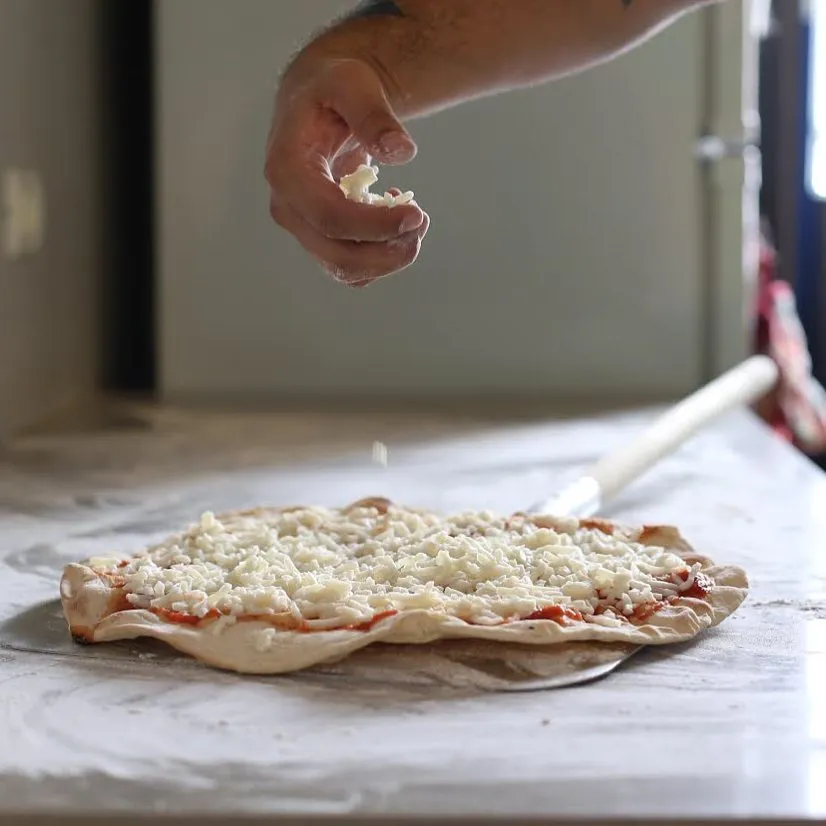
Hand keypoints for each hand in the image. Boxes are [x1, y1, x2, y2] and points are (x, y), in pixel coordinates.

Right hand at [265, 57, 428, 286]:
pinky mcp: (320, 236)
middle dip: (387, 250)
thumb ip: (373, 115)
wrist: (318, 98)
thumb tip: (401, 151)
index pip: (329, 217)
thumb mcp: (352, 84)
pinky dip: (381, 255)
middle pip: (337, 255)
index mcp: (287, 170)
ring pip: (345, 268)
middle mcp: (288, 207)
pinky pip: (352, 267)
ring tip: (415, 220)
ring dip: (388, 257)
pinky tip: (396, 220)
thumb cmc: (332, 88)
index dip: (375, 226)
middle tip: (422, 221)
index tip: (416, 215)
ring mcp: (303, 226)